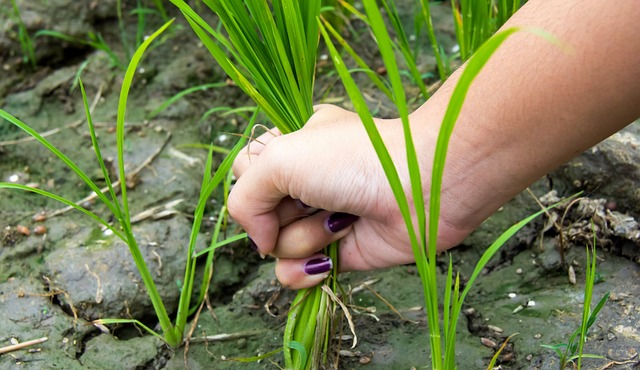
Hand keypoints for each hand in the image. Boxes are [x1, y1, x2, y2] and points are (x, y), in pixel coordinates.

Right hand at [228, 105, 471, 288]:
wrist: (423, 188)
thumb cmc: (356, 160)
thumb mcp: (281, 158)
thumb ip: (245, 197)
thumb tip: (258, 241)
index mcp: (292, 146)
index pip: (245, 172)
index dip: (254, 184)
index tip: (278, 179)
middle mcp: (304, 183)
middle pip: (258, 213)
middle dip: (280, 212)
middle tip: (315, 197)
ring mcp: (319, 219)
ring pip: (276, 246)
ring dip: (304, 237)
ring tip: (340, 219)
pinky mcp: (337, 253)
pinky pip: (294, 273)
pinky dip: (305, 270)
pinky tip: (329, 257)